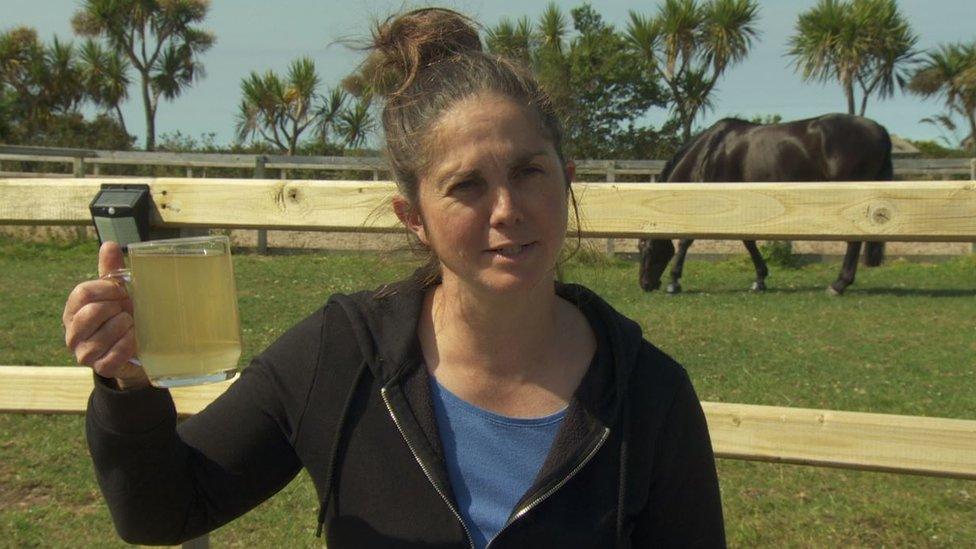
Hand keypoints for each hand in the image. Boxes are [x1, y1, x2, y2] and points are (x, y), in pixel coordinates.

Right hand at [63, 242, 148, 388]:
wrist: (137, 349)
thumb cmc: (123, 315)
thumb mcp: (118, 293)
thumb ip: (111, 270)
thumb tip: (109, 244)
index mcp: (74, 310)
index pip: (82, 293)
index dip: (106, 289)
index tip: (122, 290)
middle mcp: (73, 333)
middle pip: (90, 314)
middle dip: (115, 308)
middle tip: (127, 309)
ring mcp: (84, 353)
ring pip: (101, 337)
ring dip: (124, 327)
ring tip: (133, 324)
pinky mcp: (100, 369)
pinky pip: (112, 357)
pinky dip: (127, 346)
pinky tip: (136, 339)